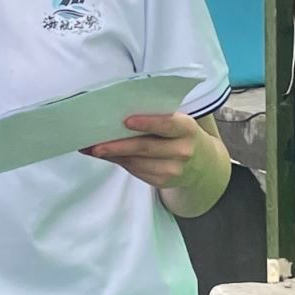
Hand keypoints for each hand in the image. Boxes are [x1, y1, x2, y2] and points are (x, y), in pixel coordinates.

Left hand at [83, 113, 204, 189]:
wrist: (201, 162)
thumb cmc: (179, 134)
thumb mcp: (177, 122)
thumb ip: (155, 117)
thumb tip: (117, 113)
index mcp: (186, 128)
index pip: (167, 124)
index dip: (147, 123)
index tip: (126, 121)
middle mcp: (182, 150)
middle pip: (145, 147)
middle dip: (118, 146)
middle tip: (96, 144)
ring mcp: (174, 169)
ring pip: (137, 162)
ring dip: (112, 156)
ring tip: (93, 149)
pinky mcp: (163, 181)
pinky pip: (136, 171)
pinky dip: (119, 163)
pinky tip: (106, 156)